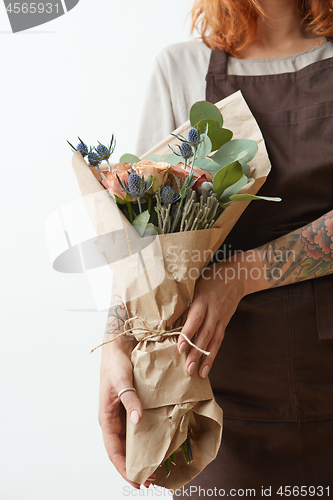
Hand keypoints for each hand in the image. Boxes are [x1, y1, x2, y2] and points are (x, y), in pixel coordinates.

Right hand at [98, 334, 153, 488]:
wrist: (120, 345)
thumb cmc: (115, 362)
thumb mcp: (121, 380)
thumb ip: (129, 399)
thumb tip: (138, 420)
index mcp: (106, 418)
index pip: (114, 450)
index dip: (124, 468)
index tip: (138, 481)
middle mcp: (115, 419)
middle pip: (124, 450)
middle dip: (136, 466)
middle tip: (153, 480)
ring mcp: (125, 413)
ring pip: (133, 440)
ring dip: (144, 453)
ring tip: (159, 467)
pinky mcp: (135, 406)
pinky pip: (141, 426)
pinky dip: (149, 437)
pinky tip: (161, 441)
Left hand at [177, 260, 245, 377]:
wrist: (237, 275)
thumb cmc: (210, 277)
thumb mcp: (195, 281)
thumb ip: (184, 296)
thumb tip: (163, 310)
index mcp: (204, 298)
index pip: (196, 318)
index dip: (188, 333)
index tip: (180, 347)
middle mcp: (214, 310)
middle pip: (205, 334)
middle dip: (196, 352)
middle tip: (187, 369)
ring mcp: (221, 317)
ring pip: (214, 340)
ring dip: (206, 358)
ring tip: (198, 374)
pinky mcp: (225, 322)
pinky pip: (219, 340)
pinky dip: (213, 354)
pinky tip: (206, 366)